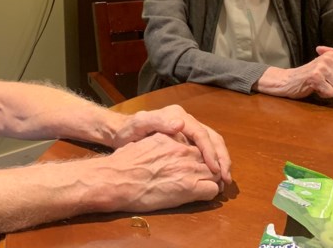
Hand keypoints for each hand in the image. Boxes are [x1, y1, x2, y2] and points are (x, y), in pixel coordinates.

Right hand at [99, 133, 223, 211]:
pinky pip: (212, 189)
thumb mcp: (145, 141)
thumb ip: (161, 140)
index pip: (199, 140)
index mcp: (173, 136)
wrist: (117, 179)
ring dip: (214, 179)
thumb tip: (166, 144)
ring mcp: (188, 166)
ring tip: (210, 186)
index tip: (203, 160)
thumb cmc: (125, 162)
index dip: (204, 152)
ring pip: (215, 172)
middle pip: (210, 156)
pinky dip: (211, 193)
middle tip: (212, 175)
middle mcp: (184, 149)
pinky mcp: (189, 186)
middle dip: (213, 165)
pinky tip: (204, 195)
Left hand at [112, 105, 231, 184]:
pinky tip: (214, 175)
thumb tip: (180, 124)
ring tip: (225, 179)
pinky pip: (205, 148)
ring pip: (212, 142)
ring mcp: (187, 129)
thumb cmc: (128, 131)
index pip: (201, 133)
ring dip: (221, 160)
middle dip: (222, 157)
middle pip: (212, 137)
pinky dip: (213, 161)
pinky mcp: (186, 139)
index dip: (210, 152)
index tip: (215, 169)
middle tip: (226, 177)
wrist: (121, 132)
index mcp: (177, 115)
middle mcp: (185, 120)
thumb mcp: (138, 125)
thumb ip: (157, 122)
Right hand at [256, 53, 332, 98]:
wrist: (287, 80)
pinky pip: (331, 93)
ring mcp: (321, 68)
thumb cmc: (309, 77)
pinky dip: (324, 95)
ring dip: (332, 91)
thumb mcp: (327, 67)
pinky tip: (315, 89)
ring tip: (320, 86)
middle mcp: (329, 59)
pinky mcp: (315, 78)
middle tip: (327, 84)